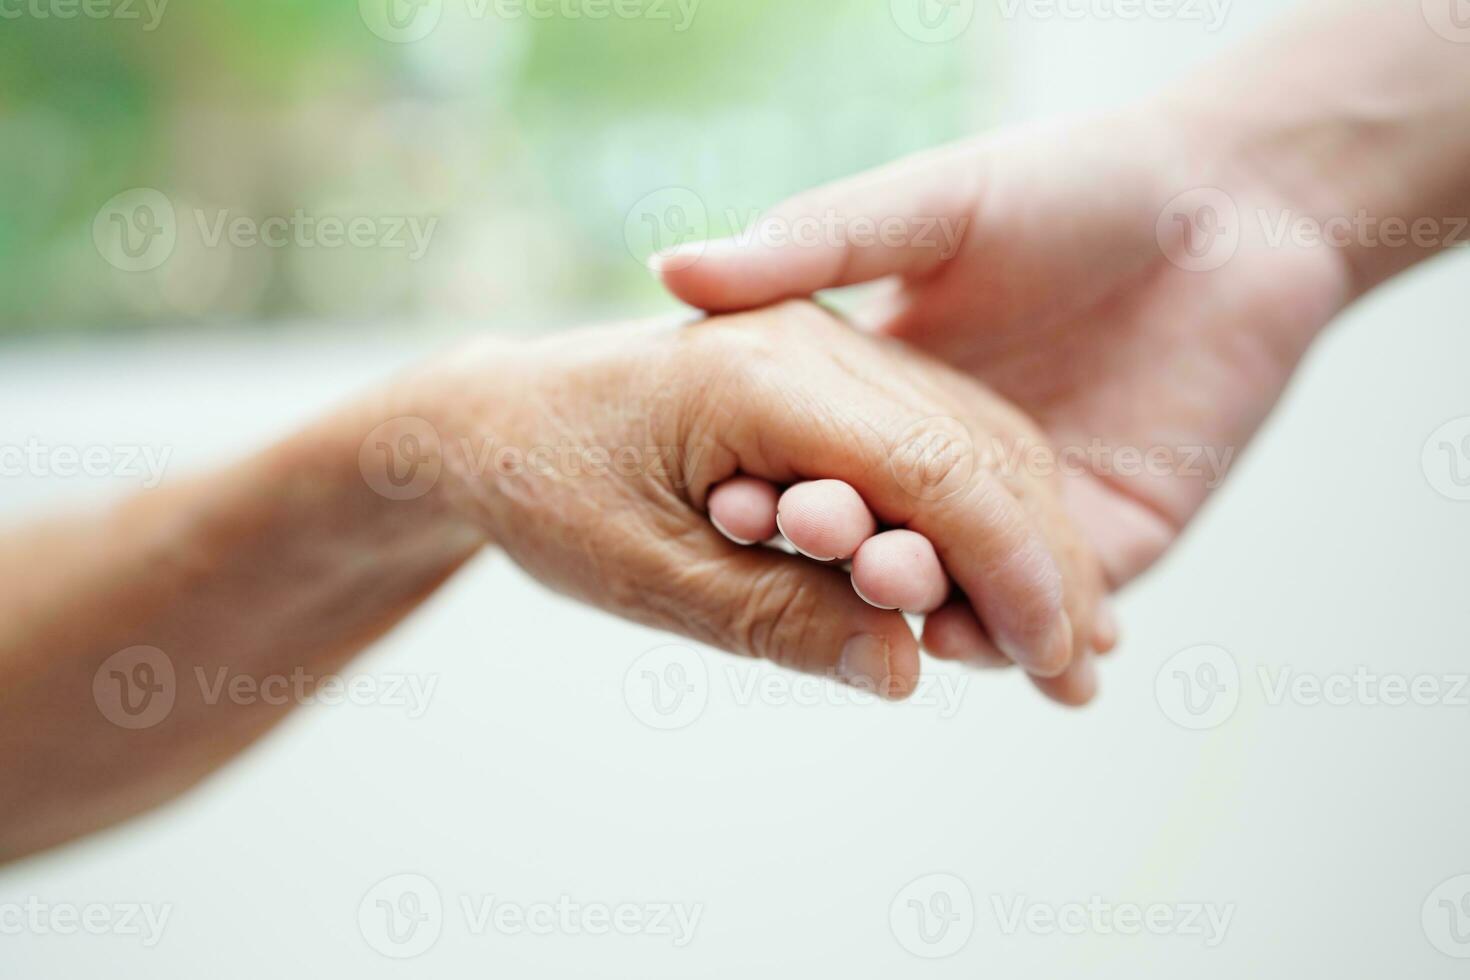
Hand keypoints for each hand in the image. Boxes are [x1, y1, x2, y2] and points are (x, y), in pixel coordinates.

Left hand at [402, 301, 1107, 701]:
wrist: (494, 421)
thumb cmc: (548, 492)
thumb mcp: (643, 577)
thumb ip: (776, 619)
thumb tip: (905, 669)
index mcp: (762, 375)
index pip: (934, 472)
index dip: (1010, 572)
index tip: (1059, 664)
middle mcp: (810, 339)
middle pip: (973, 449)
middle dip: (1040, 561)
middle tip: (1085, 670)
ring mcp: (823, 342)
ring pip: (969, 435)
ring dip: (1025, 534)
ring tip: (1066, 637)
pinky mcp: (827, 369)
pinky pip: (932, 430)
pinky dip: (980, 505)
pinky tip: (1003, 573)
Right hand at [655, 102, 1354, 586]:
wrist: (1244, 203)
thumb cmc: (1077, 180)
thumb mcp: (925, 205)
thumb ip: (810, 242)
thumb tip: (670, 270)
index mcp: (898, 387)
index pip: (819, 461)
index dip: (775, 484)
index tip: (727, 499)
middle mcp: (956, 458)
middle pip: (884, 532)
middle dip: (843, 549)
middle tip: (810, 545)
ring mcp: (1033, 505)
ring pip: (959, 586)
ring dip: (915, 603)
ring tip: (886, 596)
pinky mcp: (1114, 538)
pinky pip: (1050, 608)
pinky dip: (1004, 635)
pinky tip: (966, 644)